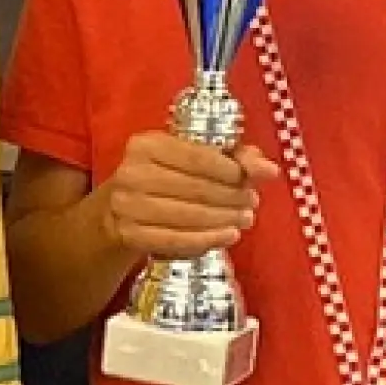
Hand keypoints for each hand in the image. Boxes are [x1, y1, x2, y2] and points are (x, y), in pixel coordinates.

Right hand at [100, 133, 278, 261]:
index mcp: (147, 144)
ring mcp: (127, 206)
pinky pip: (175, 240)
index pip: (197, 157)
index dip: (230, 170)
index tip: (250, 181)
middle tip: (252, 204)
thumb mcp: (193, 159)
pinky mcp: (130, 234)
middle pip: (195, 188)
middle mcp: (132, 172)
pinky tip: (228, 236)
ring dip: (223, 220)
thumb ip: (235, 157)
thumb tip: (269, 170)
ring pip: (187, 215)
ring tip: (244, 220)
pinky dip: (207, 239)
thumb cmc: (165, 179)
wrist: (117, 211)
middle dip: (230, 197)